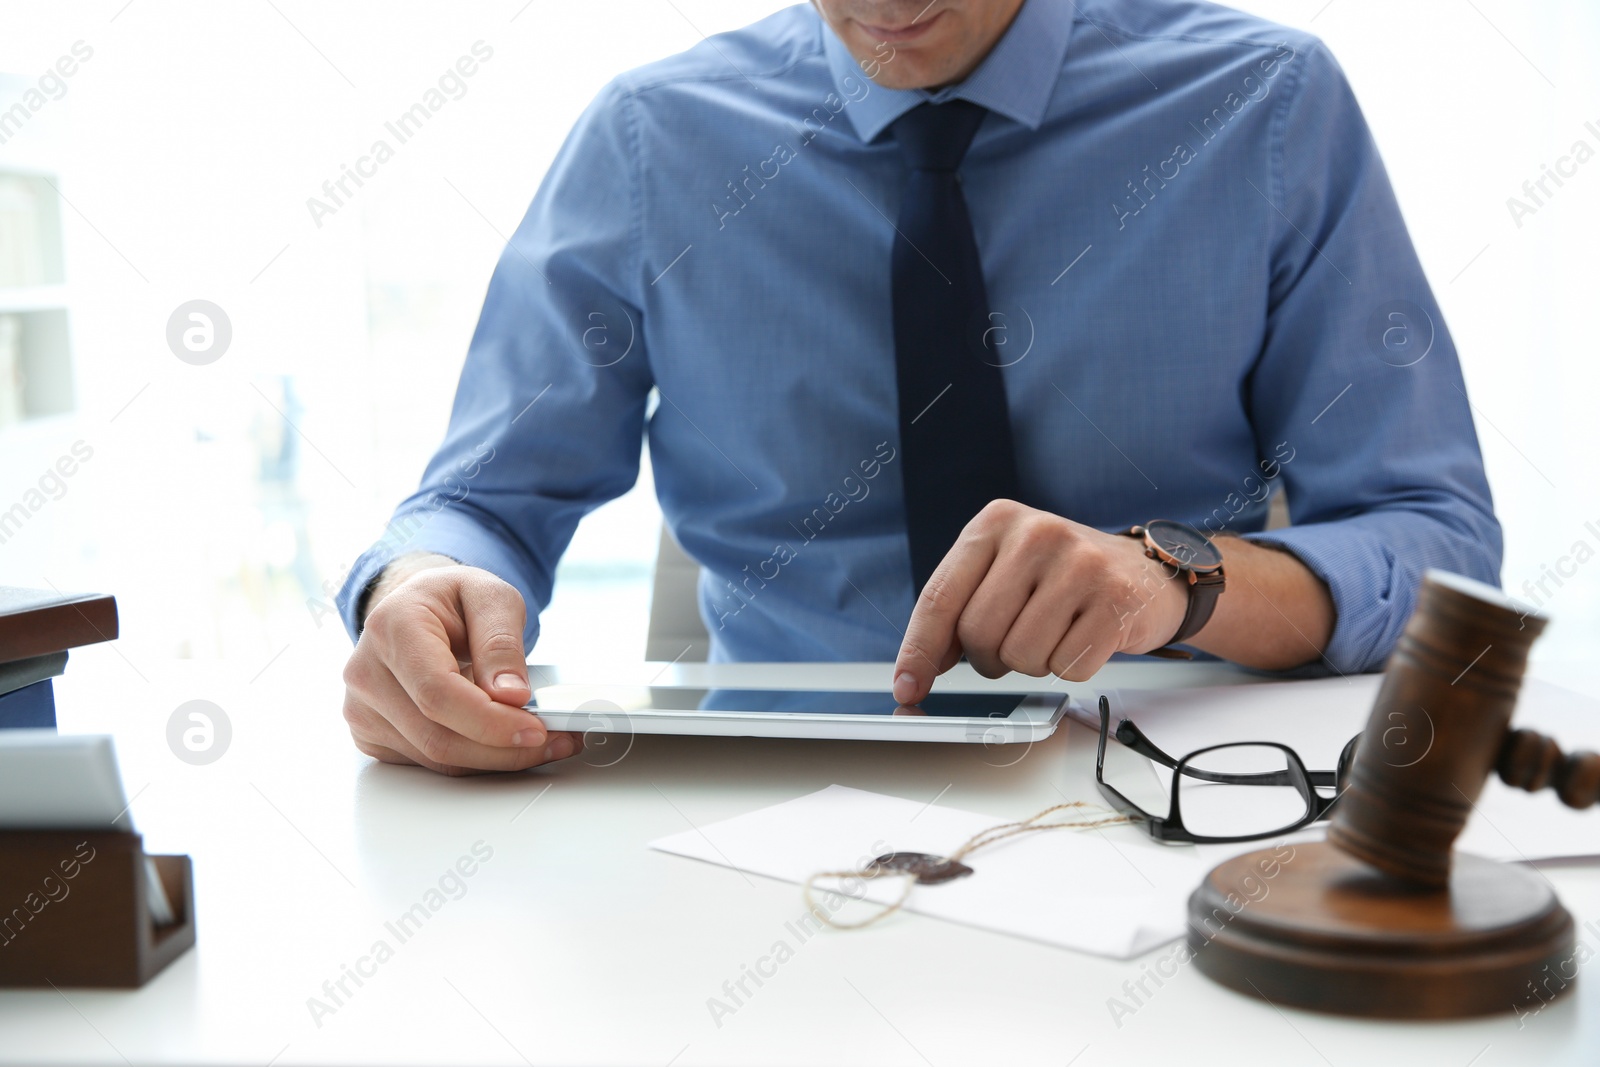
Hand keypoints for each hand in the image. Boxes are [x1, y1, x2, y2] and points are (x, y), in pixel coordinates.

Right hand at [341, 561, 581, 774]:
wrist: (416, 607)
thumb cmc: (451, 599)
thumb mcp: (491, 597)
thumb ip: (501, 643)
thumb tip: (510, 696)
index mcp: (392, 627)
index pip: (437, 693)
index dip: (489, 721)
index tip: (535, 728)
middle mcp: (366, 671)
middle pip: (437, 736)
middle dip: (503, 749)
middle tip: (552, 740)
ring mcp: (362, 707)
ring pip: (435, 758)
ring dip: (494, 759)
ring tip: (539, 740)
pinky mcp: (371, 732)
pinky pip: (426, 763)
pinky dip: (472, 759)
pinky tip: (500, 742)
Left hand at [892, 501, 1188, 702]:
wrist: (1146, 573)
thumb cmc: (1061, 579)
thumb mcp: (1004, 572)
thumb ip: (957, 612)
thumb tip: (915, 674)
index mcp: (996, 521)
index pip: (940, 596)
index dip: (918, 650)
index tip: (907, 688)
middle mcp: (1036, 533)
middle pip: (978, 634)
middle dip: (989, 657)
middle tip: (1016, 642)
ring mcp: (1080, 564)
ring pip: (1020, 656)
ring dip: (1033, 662)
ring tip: (1055, 632)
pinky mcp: (1115, 601)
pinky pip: (1067, 666)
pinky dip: (1070, 666)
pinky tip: (1085, 637)